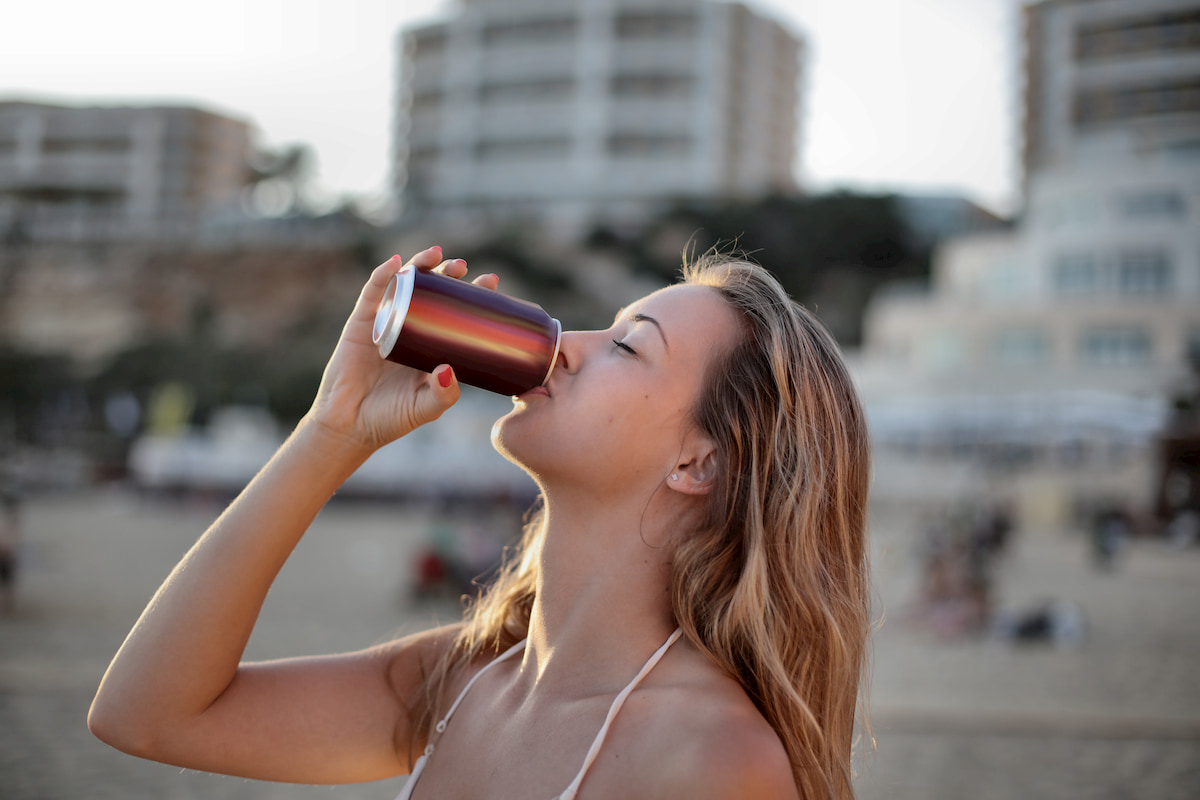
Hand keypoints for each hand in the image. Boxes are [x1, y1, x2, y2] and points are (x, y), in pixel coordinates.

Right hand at [305, 247, 498, 454]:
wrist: (350, 427)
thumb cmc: (391, 418)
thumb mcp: (426, 408)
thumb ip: (443, 394)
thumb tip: (449, 369)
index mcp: (432, 346)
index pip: (456, 312)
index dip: (472, 295)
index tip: (491, 283)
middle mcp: (411, 329)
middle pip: (433, 292)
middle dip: (449, 275)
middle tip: (463, 267)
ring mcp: (386, 323)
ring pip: (405, 286)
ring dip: (420, 265)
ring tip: (437, 254)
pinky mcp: (361, 324)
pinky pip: (372, 294)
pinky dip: (383, 276)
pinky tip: (395, 263)